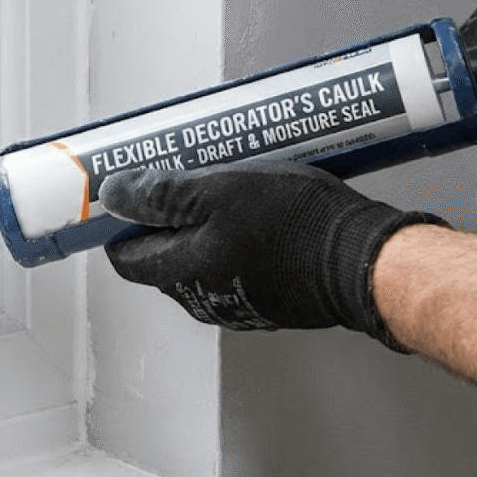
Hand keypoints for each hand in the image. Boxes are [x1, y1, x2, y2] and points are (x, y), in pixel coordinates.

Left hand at [99, 159, 446, 350]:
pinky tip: (256, 209)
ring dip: (204, 224)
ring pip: (202, 257)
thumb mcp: (218, 192)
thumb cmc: (294, 225)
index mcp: (181, 274)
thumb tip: (113, 196)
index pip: (126, 256)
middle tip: (184, 175)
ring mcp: (237, 301)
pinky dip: (236, 238)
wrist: (363, 260)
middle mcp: (203, 298)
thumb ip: (161, 195)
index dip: (122, 222)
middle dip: (166, 217)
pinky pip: (237, 264)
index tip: (129, 192)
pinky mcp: (270, 297)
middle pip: (164, 254)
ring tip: (225, 184)